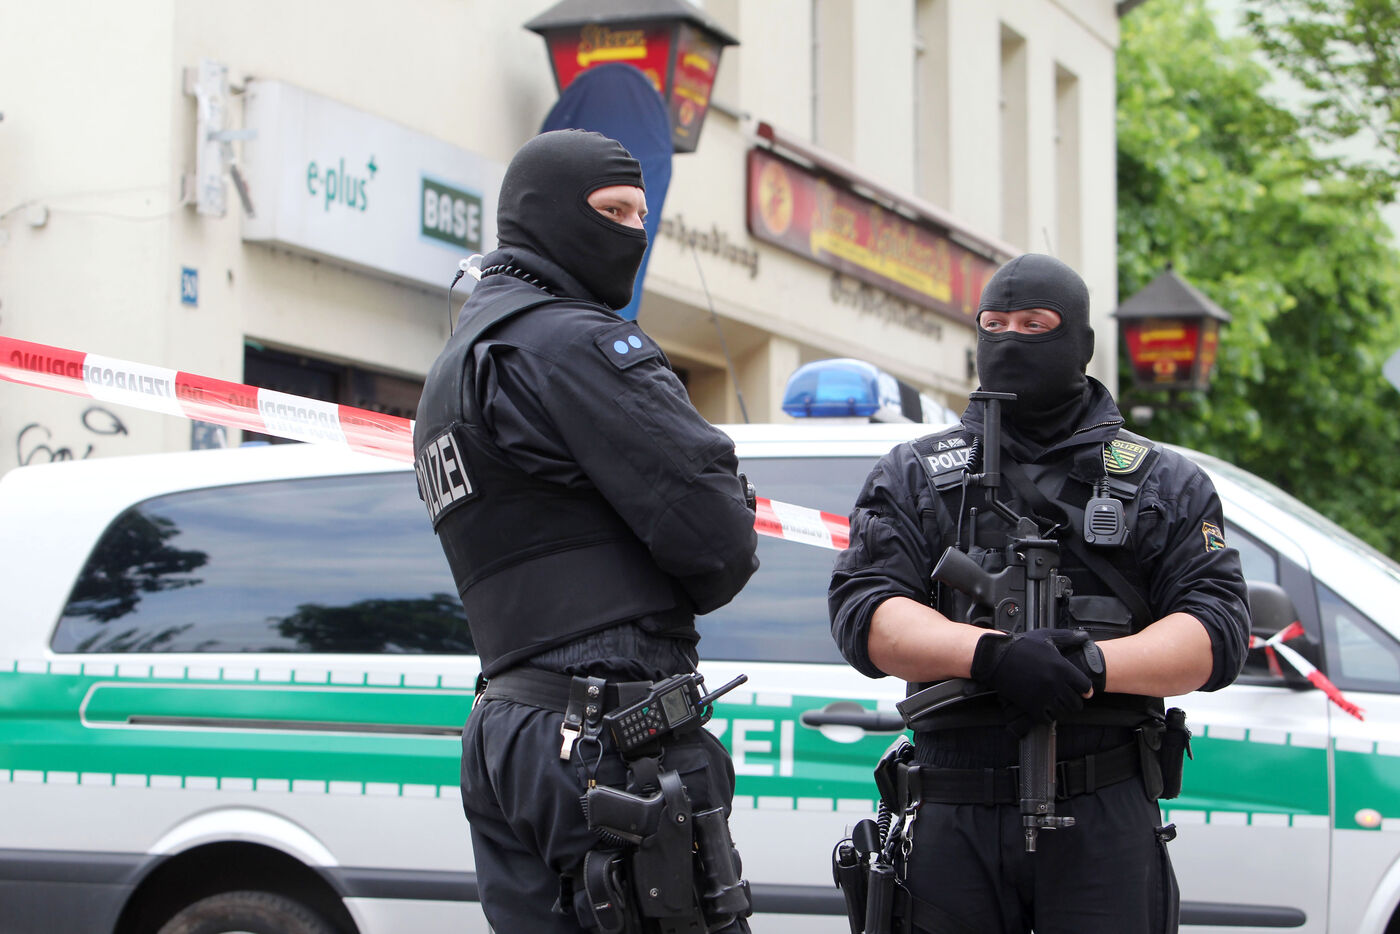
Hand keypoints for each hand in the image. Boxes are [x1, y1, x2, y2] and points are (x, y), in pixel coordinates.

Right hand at [970, 630, 1091, 733]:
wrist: (996, 656)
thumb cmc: (1020, 645)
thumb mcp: (1045, 636)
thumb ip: (1068, 637)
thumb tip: (1084, 637)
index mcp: (1062, 667)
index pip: (1085, 686)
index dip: (1085, 689)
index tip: (1082, 691)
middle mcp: (1055, 683)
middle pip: (1076, 703)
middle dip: (1074, 701)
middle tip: (1068, 698)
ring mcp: (1043, 696)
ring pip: (1062, 711)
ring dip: (1060, 709)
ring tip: (1055, 703)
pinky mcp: (1031, 705)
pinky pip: (1047, 718)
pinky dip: (1047, 716)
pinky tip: (1044, 708)